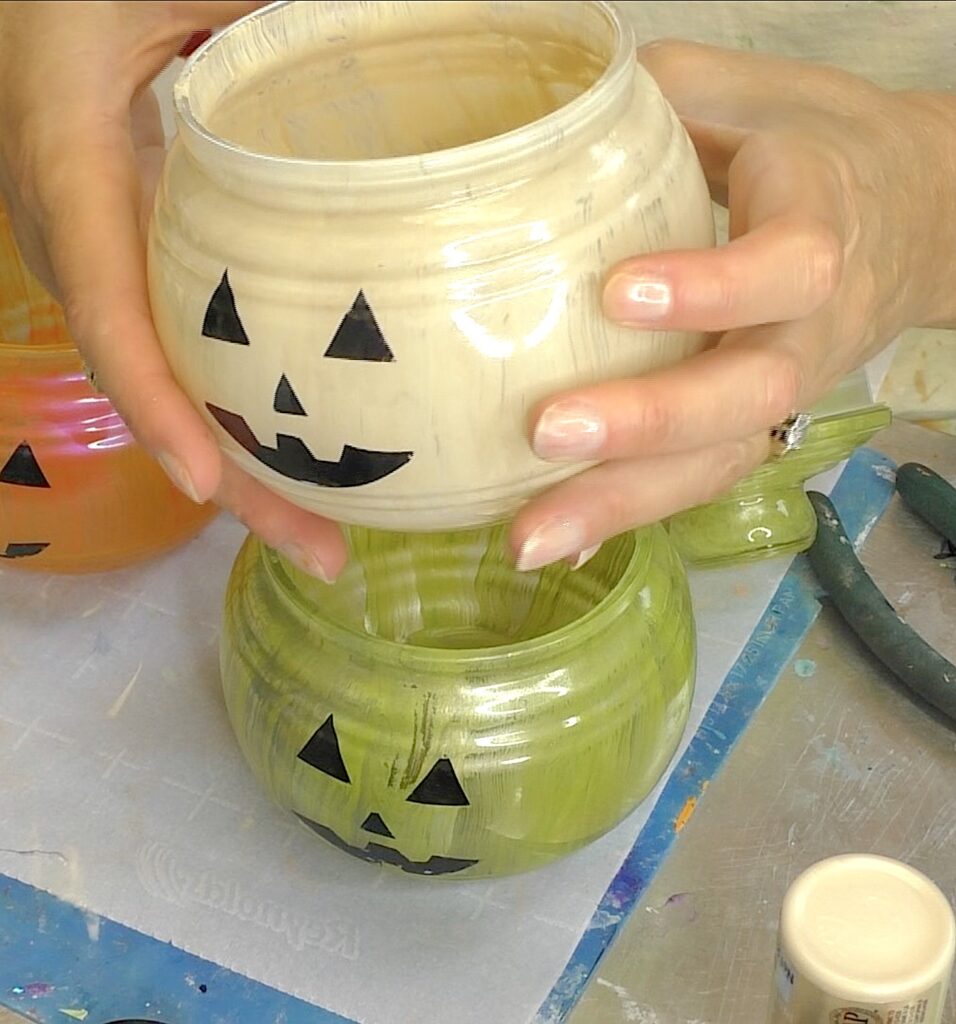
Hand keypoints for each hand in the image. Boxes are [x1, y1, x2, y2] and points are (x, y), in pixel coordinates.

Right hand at [0, 0, 347, 580]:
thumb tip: (443, 29)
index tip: (210, 480)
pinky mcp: (137, 241)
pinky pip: (176, 337)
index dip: (155, 398)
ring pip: (162, 370)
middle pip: (145, 372)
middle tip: (324, 548)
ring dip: (240, 456)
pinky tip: (302, 439)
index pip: (104, 298)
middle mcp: (73, 219)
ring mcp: (102, 240)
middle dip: (228, 473)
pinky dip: (234, 403)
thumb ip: (281, 19)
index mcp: (67, 149)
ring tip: (326, 528)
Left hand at [511, 40, 955, 570]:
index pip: (786, 265)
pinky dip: (631, 511)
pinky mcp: (757, 424)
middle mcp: (811, 324)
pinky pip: (704, 476)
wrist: (909, 215)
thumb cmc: (815, 146)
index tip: (619, 293)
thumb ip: (665, 97)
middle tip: (547, 432)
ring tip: (529, 539)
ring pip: (723, 456)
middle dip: (652, 420)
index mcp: (820, 223)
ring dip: (625, 501)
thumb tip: (547, 121)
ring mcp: (788, 385)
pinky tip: (561, 539)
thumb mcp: (755, 94)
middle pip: (752, 390)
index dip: (714, 285)